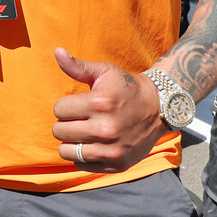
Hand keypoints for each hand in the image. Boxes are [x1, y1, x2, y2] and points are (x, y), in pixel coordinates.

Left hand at [50, 47, 165, 172]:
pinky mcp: (117, 164)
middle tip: (79, 119)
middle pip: (59, 132)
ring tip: (82, 133)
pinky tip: (93, 145)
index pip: (58, 110)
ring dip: (70, 142)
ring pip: (67, 151)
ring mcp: (112, 149)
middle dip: (65, 124)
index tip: (77, 105)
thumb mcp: (104, 72)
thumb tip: (57, 51)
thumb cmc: (126, 88)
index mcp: (99, 103)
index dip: (64, 106)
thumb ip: (77, 66)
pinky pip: (82, 165)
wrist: (158, 108)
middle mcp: (105, 129)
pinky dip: (83, 156)